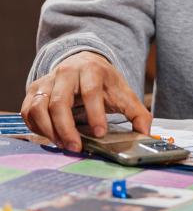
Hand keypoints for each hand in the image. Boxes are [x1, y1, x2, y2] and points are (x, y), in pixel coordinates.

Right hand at [21, 52, 151, 151]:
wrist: (83, 62)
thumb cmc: (103, 82)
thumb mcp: (123, 93)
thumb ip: (137, 113)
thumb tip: (145, 134)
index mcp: (91, 70)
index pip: (91, 91)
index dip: (95, 113)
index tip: (99, 133)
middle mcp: (66, 72)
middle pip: (59, 101)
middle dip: (67, 128)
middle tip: (76, 147)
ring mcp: (47, 81)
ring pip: (40, 107)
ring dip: (49, 130)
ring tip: (63, 145)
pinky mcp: (35, 90)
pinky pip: (29, 111)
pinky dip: (37, 127)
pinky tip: (51, 137)